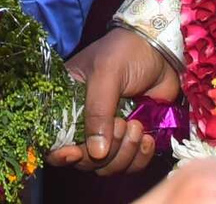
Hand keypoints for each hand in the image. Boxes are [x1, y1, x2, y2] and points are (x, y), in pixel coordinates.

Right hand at [48, 26, 178, 176]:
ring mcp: (110, 133)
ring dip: (125, 153)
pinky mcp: (131, 139)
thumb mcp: (105, 74)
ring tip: (137, 127)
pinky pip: (131, 164)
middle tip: (122, 124)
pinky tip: (147, 138)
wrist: (160, 50)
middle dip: (105, 152)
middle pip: (85, 160)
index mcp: (69, 104)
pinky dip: (140, 157)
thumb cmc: (125, 53)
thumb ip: (98, 111)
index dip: (60, 154)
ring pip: (109, 166)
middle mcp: (85, 122)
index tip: (75, 153)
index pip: (55, 140)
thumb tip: (96, 152)